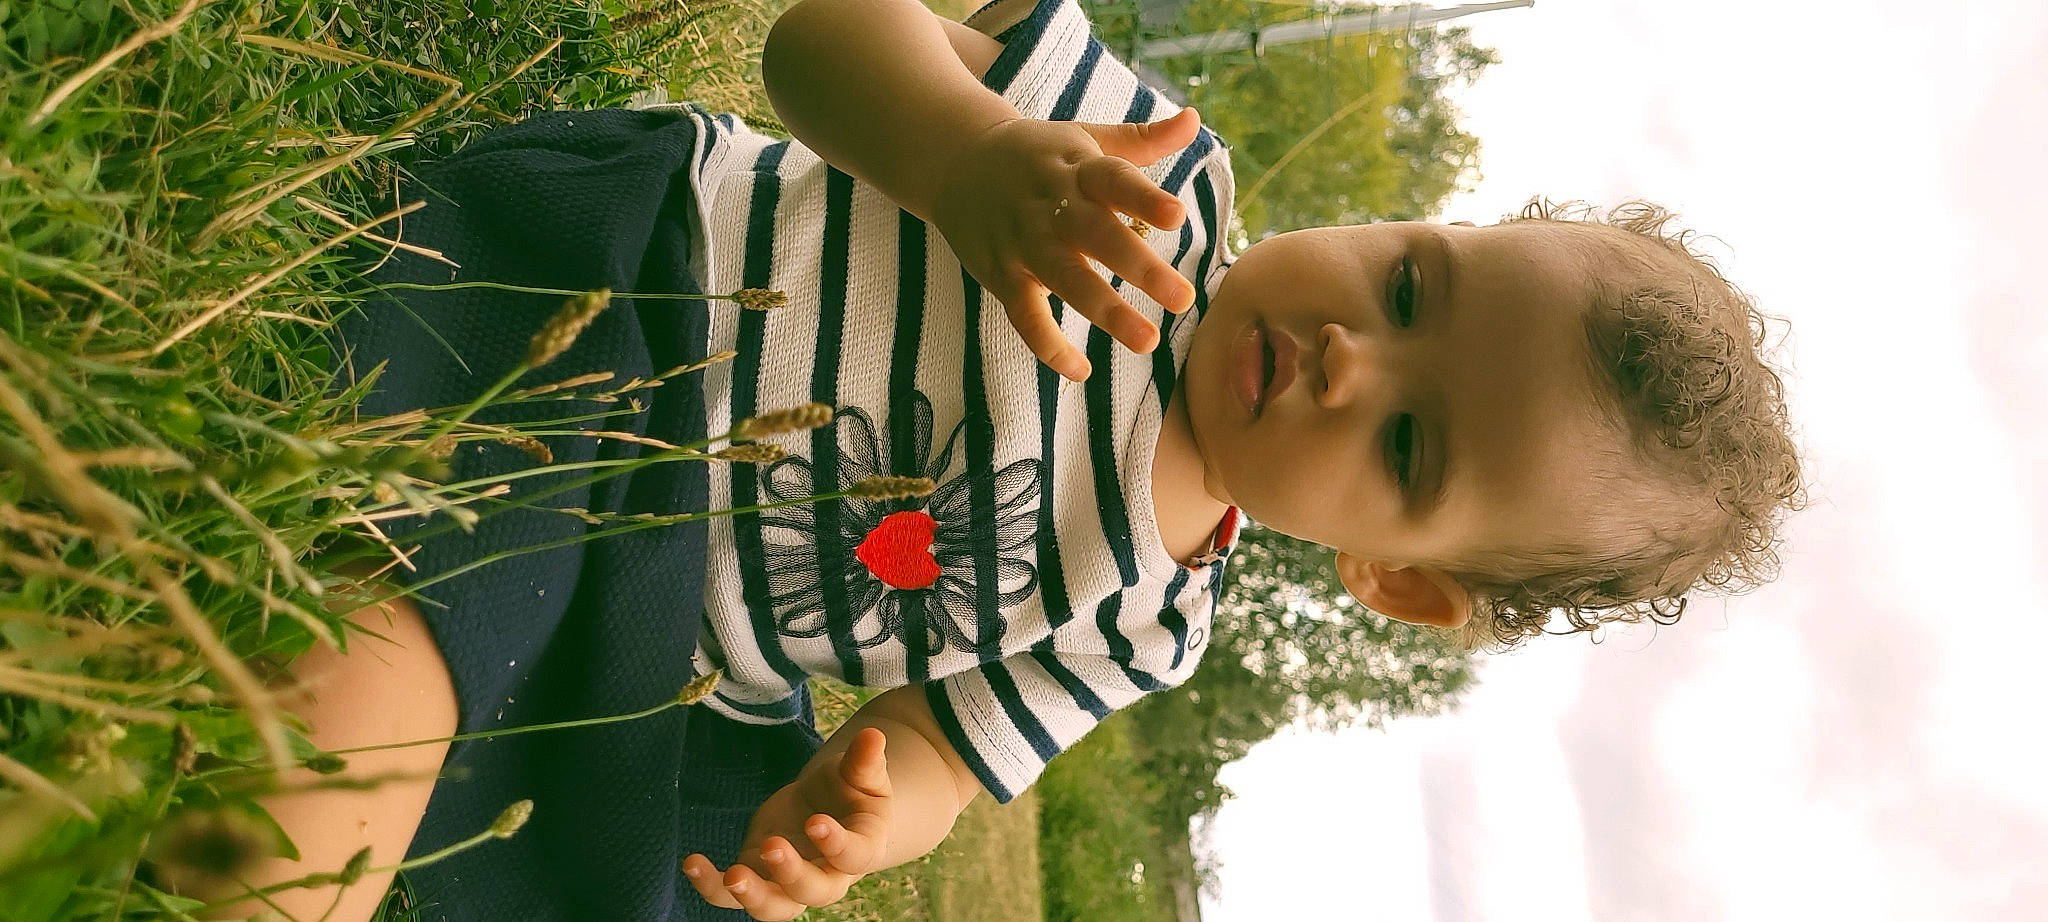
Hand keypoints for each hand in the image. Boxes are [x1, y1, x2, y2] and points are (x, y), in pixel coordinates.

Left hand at [683, 727, 893, 920]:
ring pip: (774, 907)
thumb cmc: (850, 789)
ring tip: (731, 876)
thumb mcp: (861, 773)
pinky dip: (711, 886)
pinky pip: (731, 895)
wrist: (828, 805)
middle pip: (812, 892)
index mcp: (861, 849)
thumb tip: (873, 735)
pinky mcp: (758, 877)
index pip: (852, 856)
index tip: (816, 821)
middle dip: (791, 874)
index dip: (836, 843)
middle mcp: (827, 876)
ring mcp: (789, 884)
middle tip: (771, 847)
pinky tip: (693, 862)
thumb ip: (865, 760)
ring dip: (752, 896)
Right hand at [929, 107, 1203, 380]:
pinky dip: (1047, 344)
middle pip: (1097, 236)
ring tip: (1146, 341)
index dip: (1143, 198)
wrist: (956, 162)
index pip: (1114, 180)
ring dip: (1106, 312)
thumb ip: (1142, 139)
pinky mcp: (1001, 274)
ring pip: (1066, 280)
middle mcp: (1052, 206)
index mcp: (1077, 169)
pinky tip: (1080, 369)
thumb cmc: (1038, 155)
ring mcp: (1024, 242)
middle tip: (1183, 298)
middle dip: (1139, 268)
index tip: (1177, 216)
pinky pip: (1024, 314)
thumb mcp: (1085, 138)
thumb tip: (1194, 120)